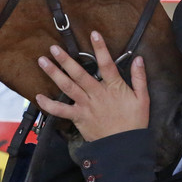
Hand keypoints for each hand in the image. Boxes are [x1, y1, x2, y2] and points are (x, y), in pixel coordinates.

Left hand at [35, 31, 149, 140]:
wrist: (125, 148)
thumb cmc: (134, 123)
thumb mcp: (143, 99)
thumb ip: (139, 78)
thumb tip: (138, 59)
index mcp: (114, 87)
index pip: (107, 64)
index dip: (101, 48)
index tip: (93, 33)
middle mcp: (97, 94)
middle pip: (79, 73)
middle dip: (65, 59)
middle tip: (53, 48)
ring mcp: (86, 105)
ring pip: (68, 87)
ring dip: (54, 73)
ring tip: (42, 61)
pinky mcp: (79, 118)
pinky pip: (61, 111)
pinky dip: (49, 105)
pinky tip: (38, 97)